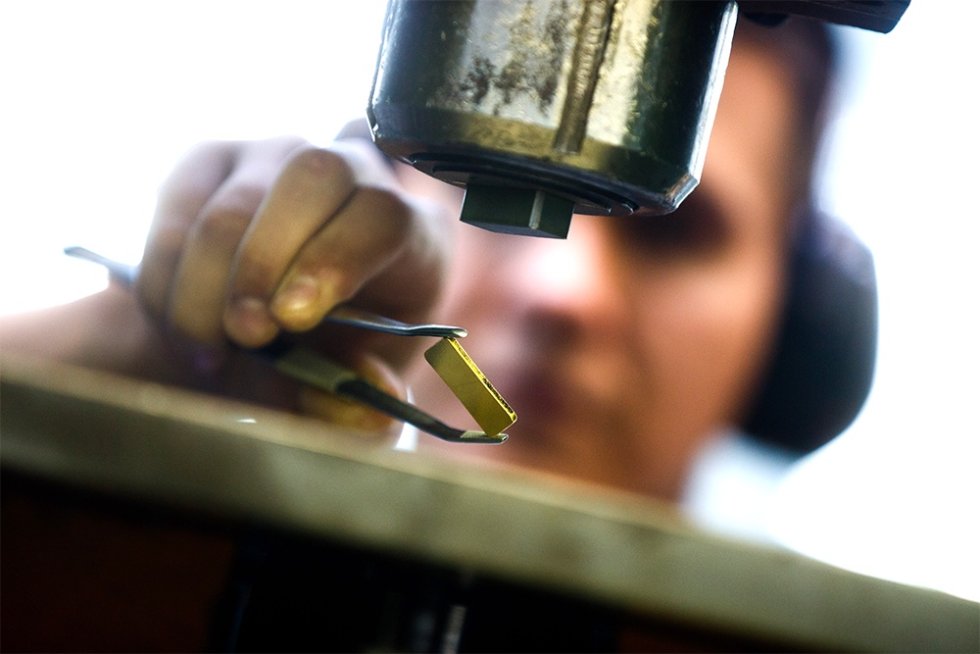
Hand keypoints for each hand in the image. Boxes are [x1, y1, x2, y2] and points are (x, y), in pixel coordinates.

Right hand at [134, 134, 454, 432]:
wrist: (270, 332)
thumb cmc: (331, 352)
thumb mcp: (356, 384)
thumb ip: (362, 403)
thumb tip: (362, 411)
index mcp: (408, 228)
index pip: (382, 215)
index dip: (336, 259)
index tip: (292, 318)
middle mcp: (350, 172)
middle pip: (310, 179)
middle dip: (265, 262)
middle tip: (244, 335)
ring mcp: (277, 159)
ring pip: (233, 201)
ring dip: (205, 284)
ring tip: (206, 354)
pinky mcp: (211, 161)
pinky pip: (177, 206)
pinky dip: (167, 275)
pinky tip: (181, 329)